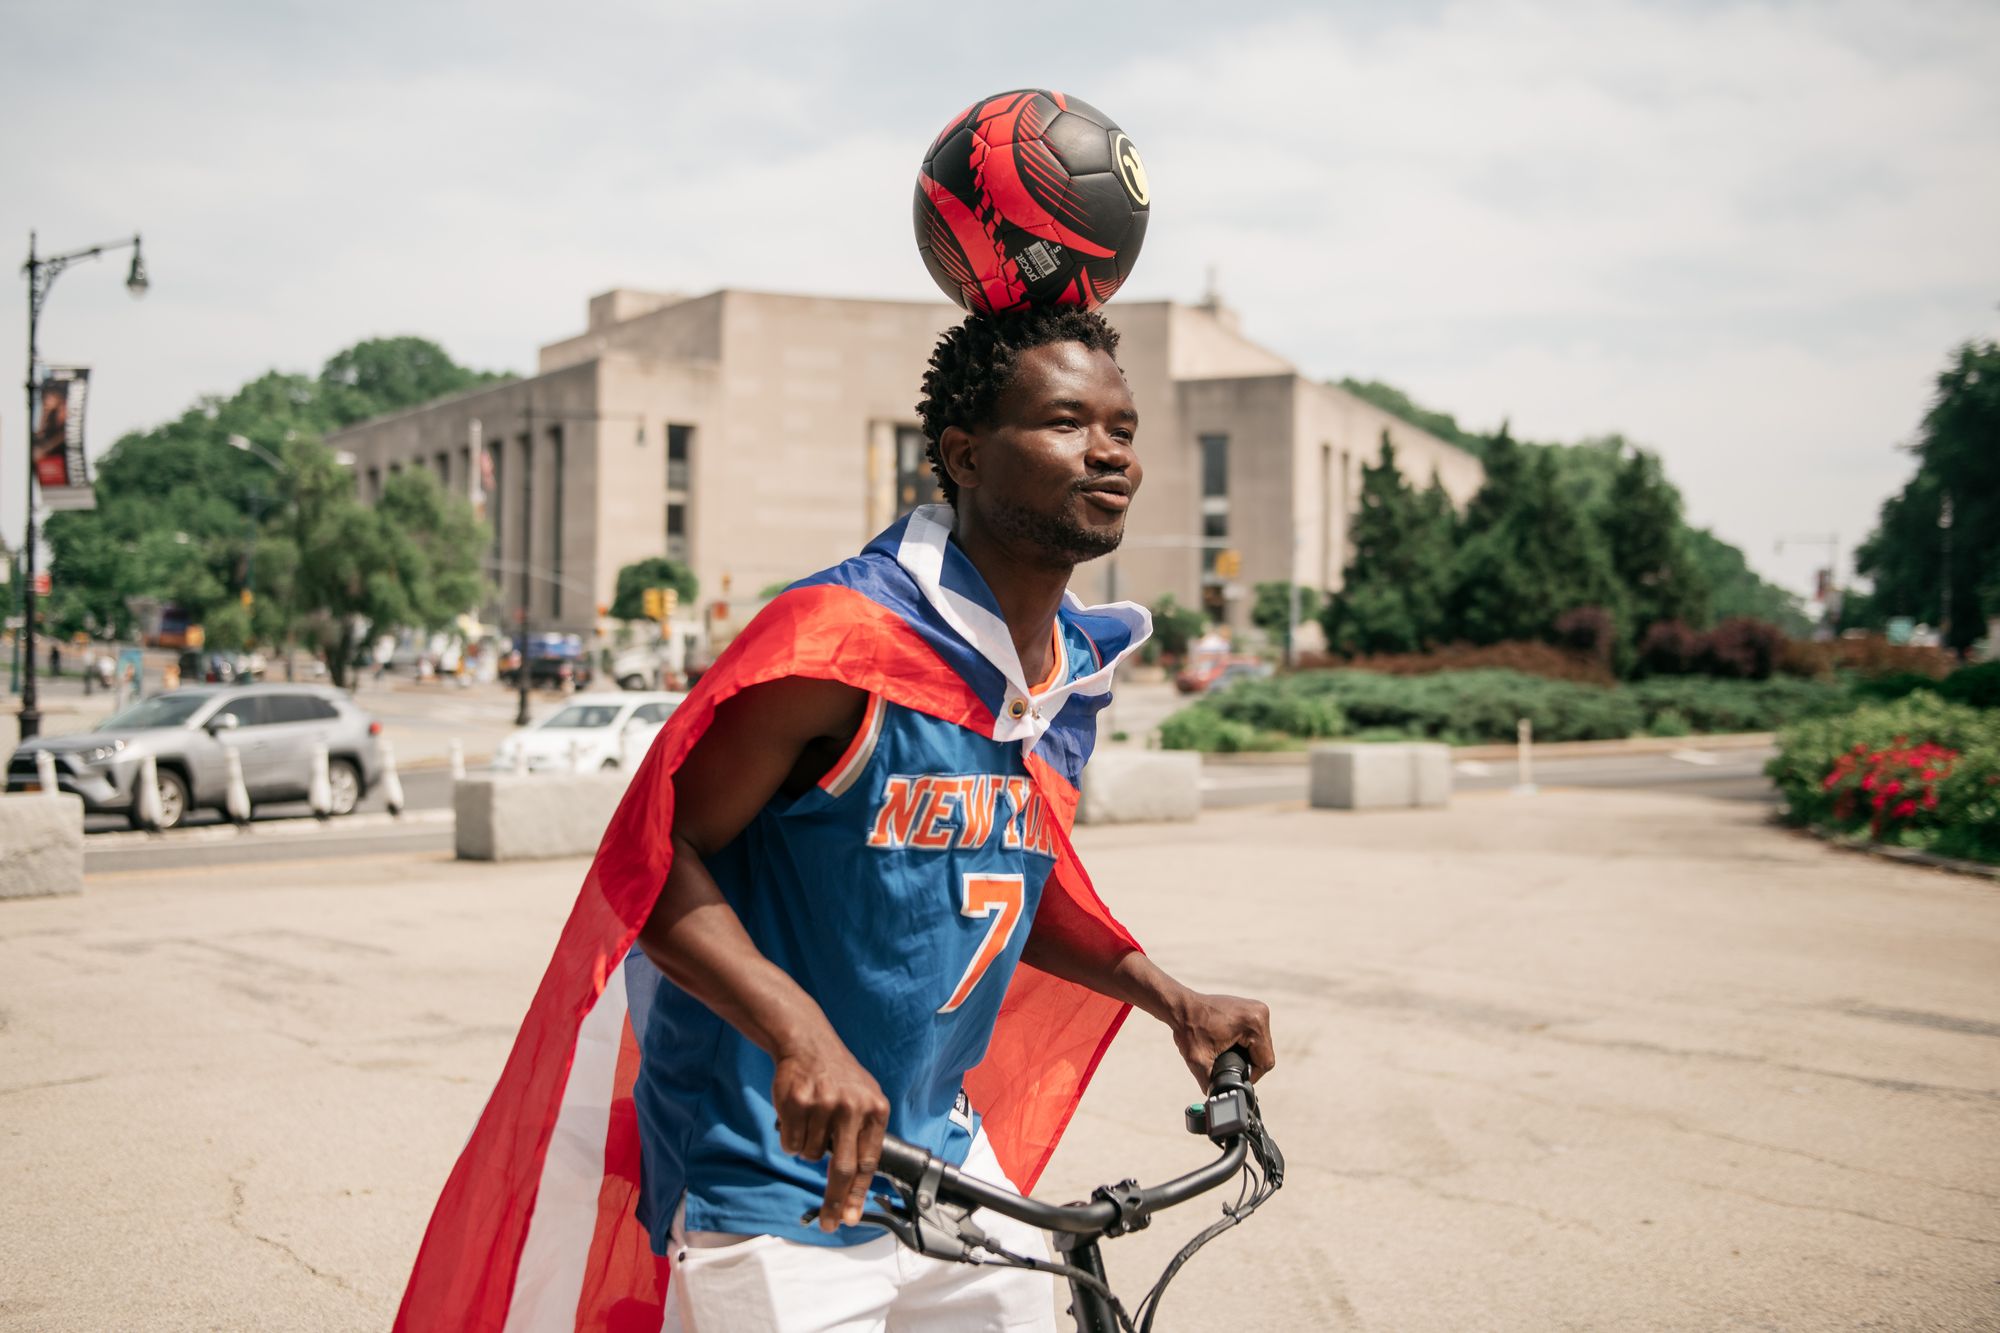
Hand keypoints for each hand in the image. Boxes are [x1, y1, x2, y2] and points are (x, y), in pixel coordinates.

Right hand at [771, 1036, 889, 1231]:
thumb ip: (865, 1134)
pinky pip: (791, 1144)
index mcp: (875, 1109)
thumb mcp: (864, 1098)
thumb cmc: (838, 1076)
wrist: (808, 1042)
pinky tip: (796, 1117)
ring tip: (810, 1122)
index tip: (852, 1218)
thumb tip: (857, 1184)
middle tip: (830, 1222)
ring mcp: (824, 1105)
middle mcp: (852, 1108)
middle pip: (842, 1170)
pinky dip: (791, 1139)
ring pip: (810, 1156)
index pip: (868, 1162)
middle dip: (835, 1202)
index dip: (859, 1194)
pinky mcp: (797, 1103)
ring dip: (806, 1149)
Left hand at [1168, 991, 1275, 1089]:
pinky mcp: (1251, 1008)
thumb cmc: (1188, 1029)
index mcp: (1254, 1023)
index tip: (1232, 1074)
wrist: (1181, 1007)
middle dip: (1248, 1063)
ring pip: (1262, 1044)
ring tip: (1227, 1053)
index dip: (1251, 1075)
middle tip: (1226, 1063)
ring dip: (1248, 1053)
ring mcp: (1257, 1008)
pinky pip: (1256, 1034)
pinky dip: (1246, 1042)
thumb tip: (1217, 1101)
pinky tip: (1229, 1043)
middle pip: (1265, 1053)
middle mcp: (1260, 1012)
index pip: (1265, 1062)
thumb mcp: (1198, 1061)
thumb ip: (1210, 1084)